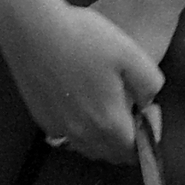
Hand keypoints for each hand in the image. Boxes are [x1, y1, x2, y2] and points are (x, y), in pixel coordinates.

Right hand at [0, 0, 163, 163]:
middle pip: (109, 153)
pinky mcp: (41, 118)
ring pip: (88, 147)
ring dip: (105, 139)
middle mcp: (80, 134)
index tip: (150, 112)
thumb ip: (149, 84)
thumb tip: (147, 103)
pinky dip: (83, 132)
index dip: (147, 137)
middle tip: (135, 112)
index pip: (132, 151)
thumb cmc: (87, 39)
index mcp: (106, 122)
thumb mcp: (132, 54)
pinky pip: (68, 137)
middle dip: (127, 141)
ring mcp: (57, 128)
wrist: (34, 31)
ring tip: (114, 110)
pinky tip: (87, 106)